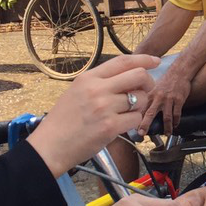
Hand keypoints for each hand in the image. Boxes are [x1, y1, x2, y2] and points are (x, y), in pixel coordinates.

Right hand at [26, 55, 158, 175]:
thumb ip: (101, 82)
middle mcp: (97, 89)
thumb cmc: (64, 120)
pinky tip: (123, 125)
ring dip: (140, 105)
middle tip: (146, 91)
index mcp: (89, 78)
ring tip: (127, 112)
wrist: (50, 146)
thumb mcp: (77, 91)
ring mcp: (104, 108)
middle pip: (139, 76)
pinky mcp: (110, 126)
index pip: (123, 61)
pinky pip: (136, 118)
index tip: (155, 61)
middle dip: (148, 82)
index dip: (144, 59)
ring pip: (141, 98)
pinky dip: (134, 122)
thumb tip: (129, 76)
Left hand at [138, 61, 193, 135]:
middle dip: (145, 124)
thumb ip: (147, 97)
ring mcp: (169, 99)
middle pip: (149, 113)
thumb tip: (139, 107)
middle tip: (141, 133)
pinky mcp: (179, 100)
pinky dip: (176, 121)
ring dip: (166, 127)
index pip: (140, 108)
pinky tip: (175, 125)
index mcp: (150, 94)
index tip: (131, 126)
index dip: (135, 118)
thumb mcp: (154, 87)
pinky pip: (177, 113)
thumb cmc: (166, 79)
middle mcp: (158, 97)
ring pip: (166, 117)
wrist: (179, 71)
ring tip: (166, 134)